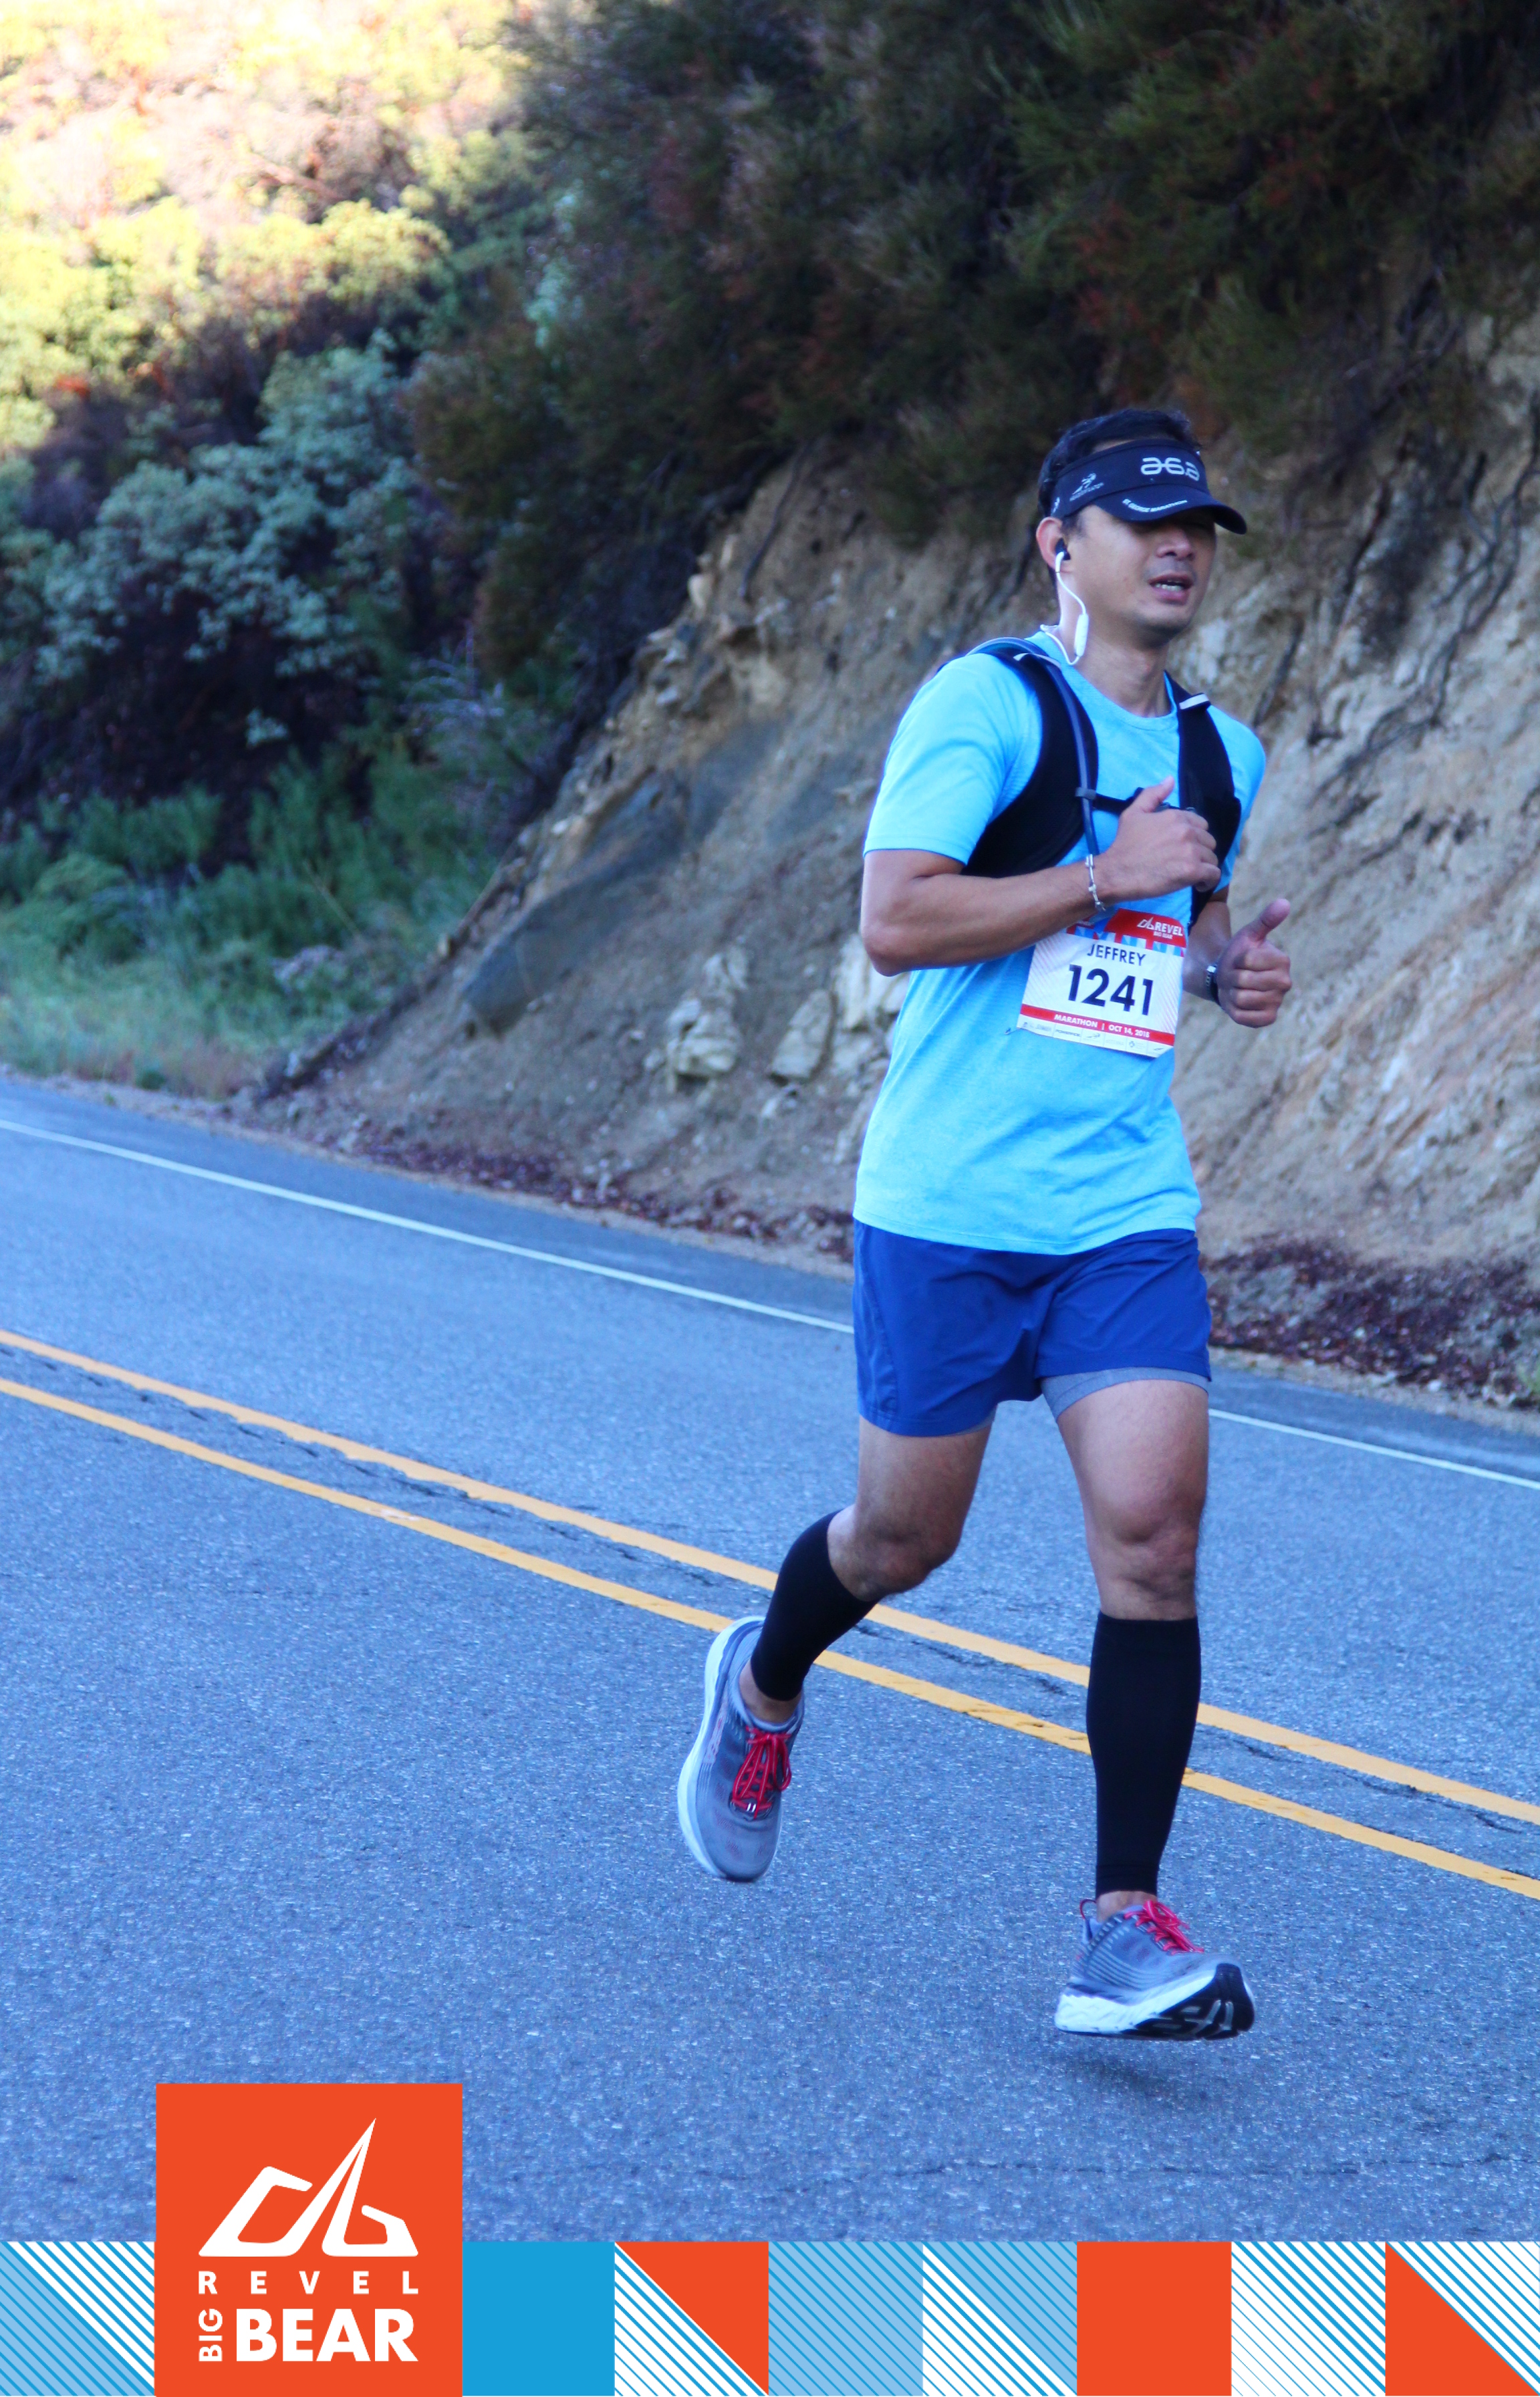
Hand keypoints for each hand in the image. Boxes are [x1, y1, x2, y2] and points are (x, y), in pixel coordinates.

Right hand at [1100, 778, 1218, 902]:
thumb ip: (1153, 795)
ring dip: (1203, 867)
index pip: (1201, 825)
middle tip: (1184, 862)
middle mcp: (1187, 831)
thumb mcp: (1133, 813)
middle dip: (1200, 852)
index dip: (1194, 837)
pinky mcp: (1192, 871)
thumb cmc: (1124, 845)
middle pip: (1209, 841)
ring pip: (1212, 858)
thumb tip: (1171, 780)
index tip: (1182, 848)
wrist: (1117, 872)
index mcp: (1176, 816)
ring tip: (1189, 875)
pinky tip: (1197, 884)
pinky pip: (1213, 875)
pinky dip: (1207, 881)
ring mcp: (1191, 851)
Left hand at [1217, 898, 1291, 1024]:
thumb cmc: (1240, 954)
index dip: (1235, 959)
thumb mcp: (1250, 934)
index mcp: (1282, 961)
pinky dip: (1234, 1010)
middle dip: (1231, 976)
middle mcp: (1285, 983)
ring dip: (1231, 993)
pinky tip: (1239, 1003)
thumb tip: (1284, 902)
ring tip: (1236, 988)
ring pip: (1240, 998)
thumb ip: (1266, 920)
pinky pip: (1243, 1016)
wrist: (1231, 978)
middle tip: (1235, 975)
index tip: (1239, 960)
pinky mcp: (1268, 1018)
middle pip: (1243, 980)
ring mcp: (1277, 1002)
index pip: (1246, 960)